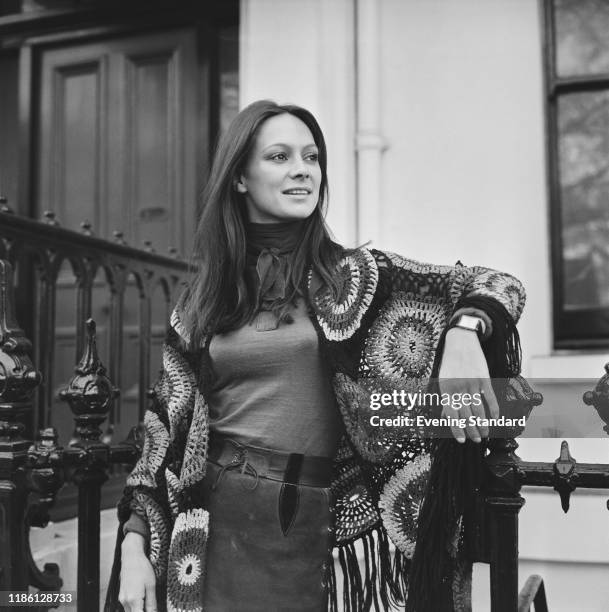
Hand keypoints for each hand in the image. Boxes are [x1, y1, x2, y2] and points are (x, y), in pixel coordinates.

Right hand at [119, 533, 156, 611]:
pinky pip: (128, 607)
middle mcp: (125, 601)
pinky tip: (143, 601)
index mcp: (134, 600)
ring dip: (139, 610)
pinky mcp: (122, 595)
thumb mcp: (151, 585)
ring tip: (148, 604)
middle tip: (152, 607)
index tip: (154, 611)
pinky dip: (135, 607)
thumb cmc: (142, 567)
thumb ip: (152, 603)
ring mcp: (122, 598)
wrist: (131, 556)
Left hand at [438, 327, 498, 442]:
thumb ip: (445, 398)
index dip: (457, 429)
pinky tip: (495, 420)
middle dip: (472, 430)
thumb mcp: (442, 379)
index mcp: (445, 389)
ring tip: (485, 434)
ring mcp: (472, 383)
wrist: (460, 341)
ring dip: (483, 425)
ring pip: (478, 409)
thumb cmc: (450, 363)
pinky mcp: (484, 378)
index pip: (451, 414)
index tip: (462, 441)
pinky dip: (494, 410)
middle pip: (466, 415)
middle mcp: (458, 387)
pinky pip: (490, 398)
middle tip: (477, 440)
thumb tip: (446, 418)